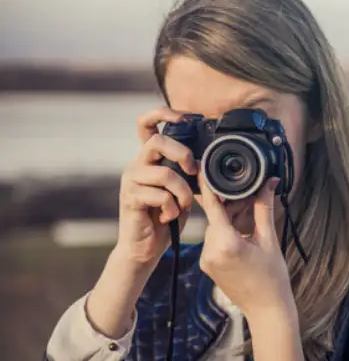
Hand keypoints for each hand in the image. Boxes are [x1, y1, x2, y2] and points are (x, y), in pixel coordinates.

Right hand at [114, 106, 197, 268]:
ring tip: (182, 206)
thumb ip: (187, 172)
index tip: (186, 118)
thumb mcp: (182, 189)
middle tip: (192, 171)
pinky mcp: (130, 198)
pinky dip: (172, 208)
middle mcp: (137, 164)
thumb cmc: (166, 215)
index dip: (164, 113)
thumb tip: (205, 161)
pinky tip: (168, 216)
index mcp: (149, 158)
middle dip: (182, 153)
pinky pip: (160, 196)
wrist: (146, 247)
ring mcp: (131, 180)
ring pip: (164, 174)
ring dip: (183, 193)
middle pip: (157, 141)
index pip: (147, 124)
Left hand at [198, 174, 305, 360]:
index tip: (203, 166)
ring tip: (249, 217)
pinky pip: (214, 239)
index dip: (207, 184)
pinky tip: (242, 232)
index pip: (212, 206)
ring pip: (214, 227)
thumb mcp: (269, 239)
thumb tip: (267, 184)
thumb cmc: (272, 278)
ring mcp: (206, 260)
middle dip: (230, 204)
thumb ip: (264, 209)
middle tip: (250, 196)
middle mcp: (210, 251)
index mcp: (226, 243)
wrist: (266, 310)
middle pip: (215, 216)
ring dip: (229, 218)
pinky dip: (226, 232)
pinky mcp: (207, 265)